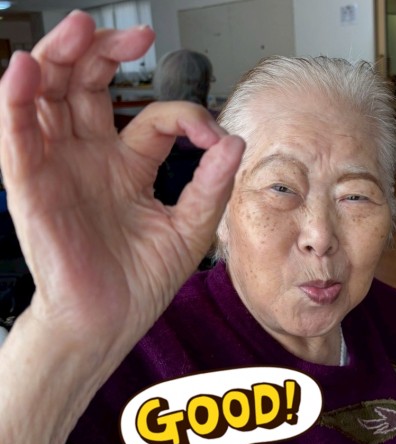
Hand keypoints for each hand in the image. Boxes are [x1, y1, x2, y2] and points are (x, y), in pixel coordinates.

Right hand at [0, 11, 243, 360]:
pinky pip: (18, 138)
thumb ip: (210, 185)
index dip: (184, 116)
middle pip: (86, 89)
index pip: (153, 120)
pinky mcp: (32, 188)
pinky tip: (26, 70)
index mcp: (128, 168)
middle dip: (104, 54)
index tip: (211, 135)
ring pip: (48, 98)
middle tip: (132, 35)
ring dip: (58, 59)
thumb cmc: (141, 281)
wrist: (108, 321)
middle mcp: (91, 161)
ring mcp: (59, 169)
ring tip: (77, 30)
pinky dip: (17, 101)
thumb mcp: (188, 229)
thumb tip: (234, 141)